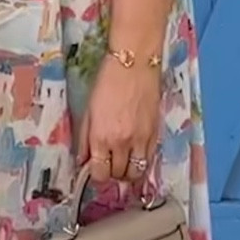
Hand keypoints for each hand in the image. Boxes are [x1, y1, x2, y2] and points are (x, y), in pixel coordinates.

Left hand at [78, 59, 160, 186]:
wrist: (135, 63)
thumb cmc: (107, 82)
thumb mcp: (88, 110)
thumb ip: (85, 139)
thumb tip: (83, 160)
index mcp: (102, 137)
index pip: (100, 173)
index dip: (96, 175)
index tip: (95, 169)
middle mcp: (122, 143)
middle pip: (119, 176)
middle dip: (112, 174)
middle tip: (109, 164)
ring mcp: (142, 140)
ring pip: (138, 173)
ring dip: (129, 172)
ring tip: (123, 162)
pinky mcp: (156, 133)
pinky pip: (150, 159)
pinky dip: (142, 162)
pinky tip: (136, 154)